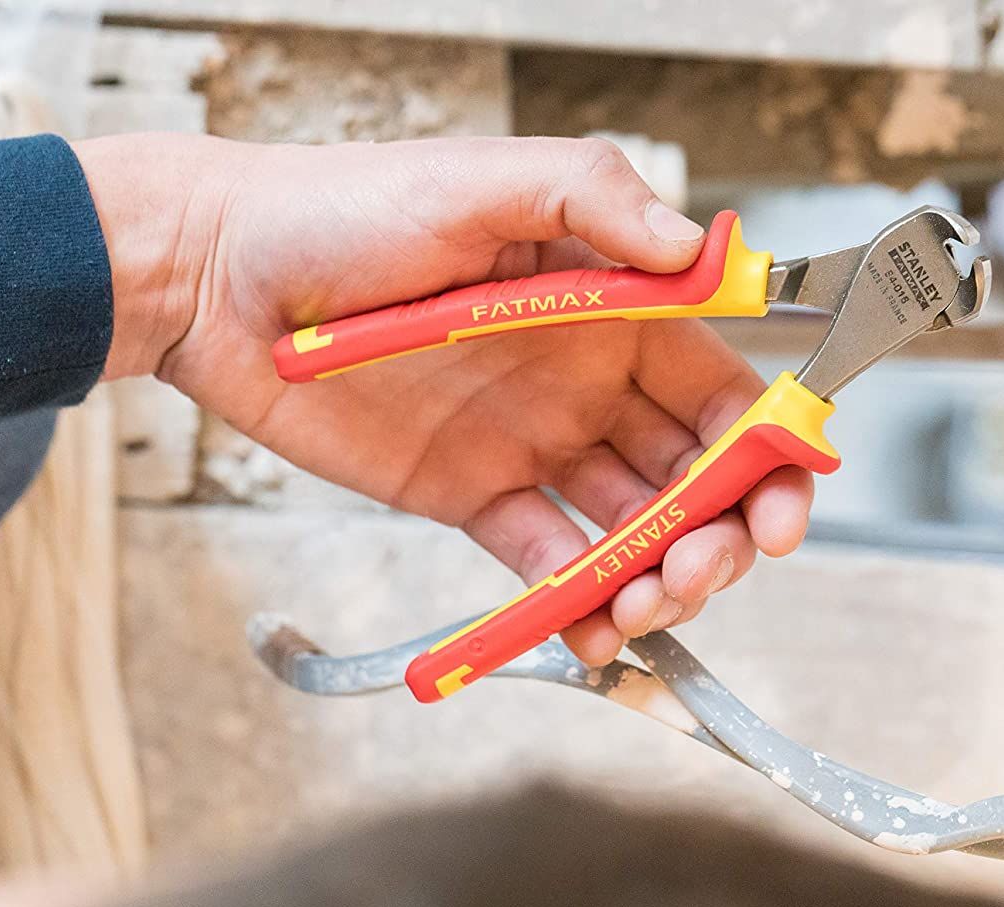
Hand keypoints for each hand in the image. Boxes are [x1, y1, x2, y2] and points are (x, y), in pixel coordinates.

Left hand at [74, 134, 813, 664]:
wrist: (219, 279)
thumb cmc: (343, 209)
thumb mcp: (481, 182)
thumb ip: (597, 202)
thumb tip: (701, 249)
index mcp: (610, 307)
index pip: (720, 391)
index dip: (767, 453)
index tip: (783, 507)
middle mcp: (586, 380)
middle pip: (691, 474)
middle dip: (720, 532)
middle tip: (702, 569)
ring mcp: (531, 442)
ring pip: (629, 526)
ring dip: (657, 576)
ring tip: (643, 605)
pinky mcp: (470, 494)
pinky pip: (545, 560)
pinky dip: (577, 600)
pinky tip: (591, 627)